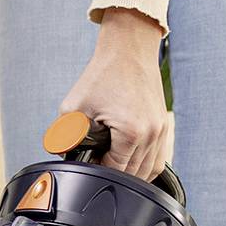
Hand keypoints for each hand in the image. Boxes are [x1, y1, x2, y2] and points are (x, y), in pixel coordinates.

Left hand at [57, 8, 172, 180]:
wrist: (129, 50)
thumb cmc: (102, 75)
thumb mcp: (73, 107)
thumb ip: (64, 136)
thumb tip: (62, 156)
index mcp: (131, 133)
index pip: (114, 171)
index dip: (96, 172)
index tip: (86, 162)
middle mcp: (151, 134)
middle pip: (133, 175)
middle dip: (111, 175)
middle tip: (95, 161)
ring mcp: (161, 131)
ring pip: (148, 171)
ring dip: (129, 174)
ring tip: (109, 163)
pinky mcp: (163, 126)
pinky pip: (157, 159)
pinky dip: (143, 166)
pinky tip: (128, 163)